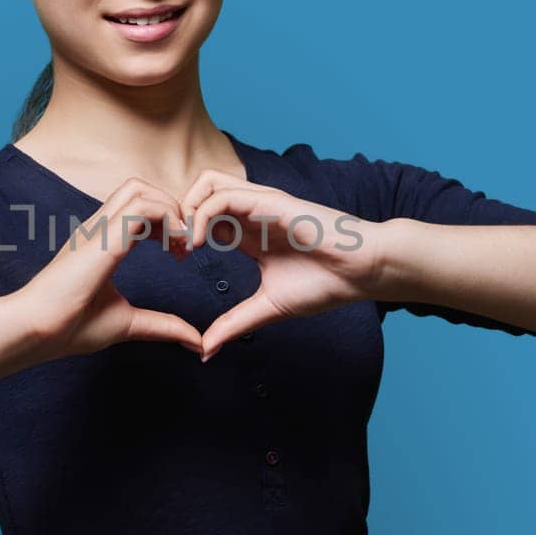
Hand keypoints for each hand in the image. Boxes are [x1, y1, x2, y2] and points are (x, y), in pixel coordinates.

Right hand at [10, 177, 202, 361]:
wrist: (36, 330)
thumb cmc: (70, 327)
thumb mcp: (129, 323)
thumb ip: (163, 326)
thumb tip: (196, 342)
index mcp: (101, 241)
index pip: (138, 207)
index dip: (167, 222)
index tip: (181, 253)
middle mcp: (99, 228)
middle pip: (141, 189)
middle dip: (172, 209)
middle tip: (185, 246)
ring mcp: (98, 228)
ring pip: (141, 190)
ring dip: (171, 211)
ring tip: (181, 245)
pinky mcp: (103, 237)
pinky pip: (142, 207)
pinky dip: (167, 219)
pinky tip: (174, 247)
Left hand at [179, 169, 381, 359]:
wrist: (361, 271)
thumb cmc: (324, 284)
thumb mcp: (267, 308)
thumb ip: (234, 324)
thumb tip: (206, 351)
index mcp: (248, 233)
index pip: (202, 216)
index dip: (182, 232)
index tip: (177, 260)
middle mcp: (250, 212)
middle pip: (197, 191)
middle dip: (177, 214)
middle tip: (174, 249)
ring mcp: (259, 203)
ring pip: (206, 183)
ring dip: (186, 210)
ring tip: (185, 245)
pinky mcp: (269, 201)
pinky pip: (223, 195)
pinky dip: (202, 215)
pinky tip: (199, 243)